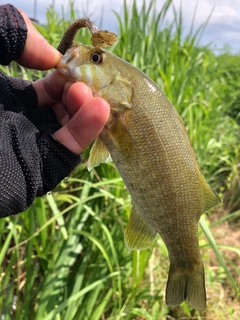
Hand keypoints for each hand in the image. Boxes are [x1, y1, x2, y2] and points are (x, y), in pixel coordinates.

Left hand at [16, 9, 109, 153]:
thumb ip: (7, 32)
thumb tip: (50, 55)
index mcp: (4, 97)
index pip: (47, 86)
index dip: (64, 71)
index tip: (75, 60)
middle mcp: (19, 122)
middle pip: (63, 108)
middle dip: (79, 90)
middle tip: (88, 78)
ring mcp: (28, 148)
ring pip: (70, 130)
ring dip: (86, 109)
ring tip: (91, 93)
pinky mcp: (34, 172)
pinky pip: (66, 153)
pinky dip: (85, 132)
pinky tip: (98, 110)